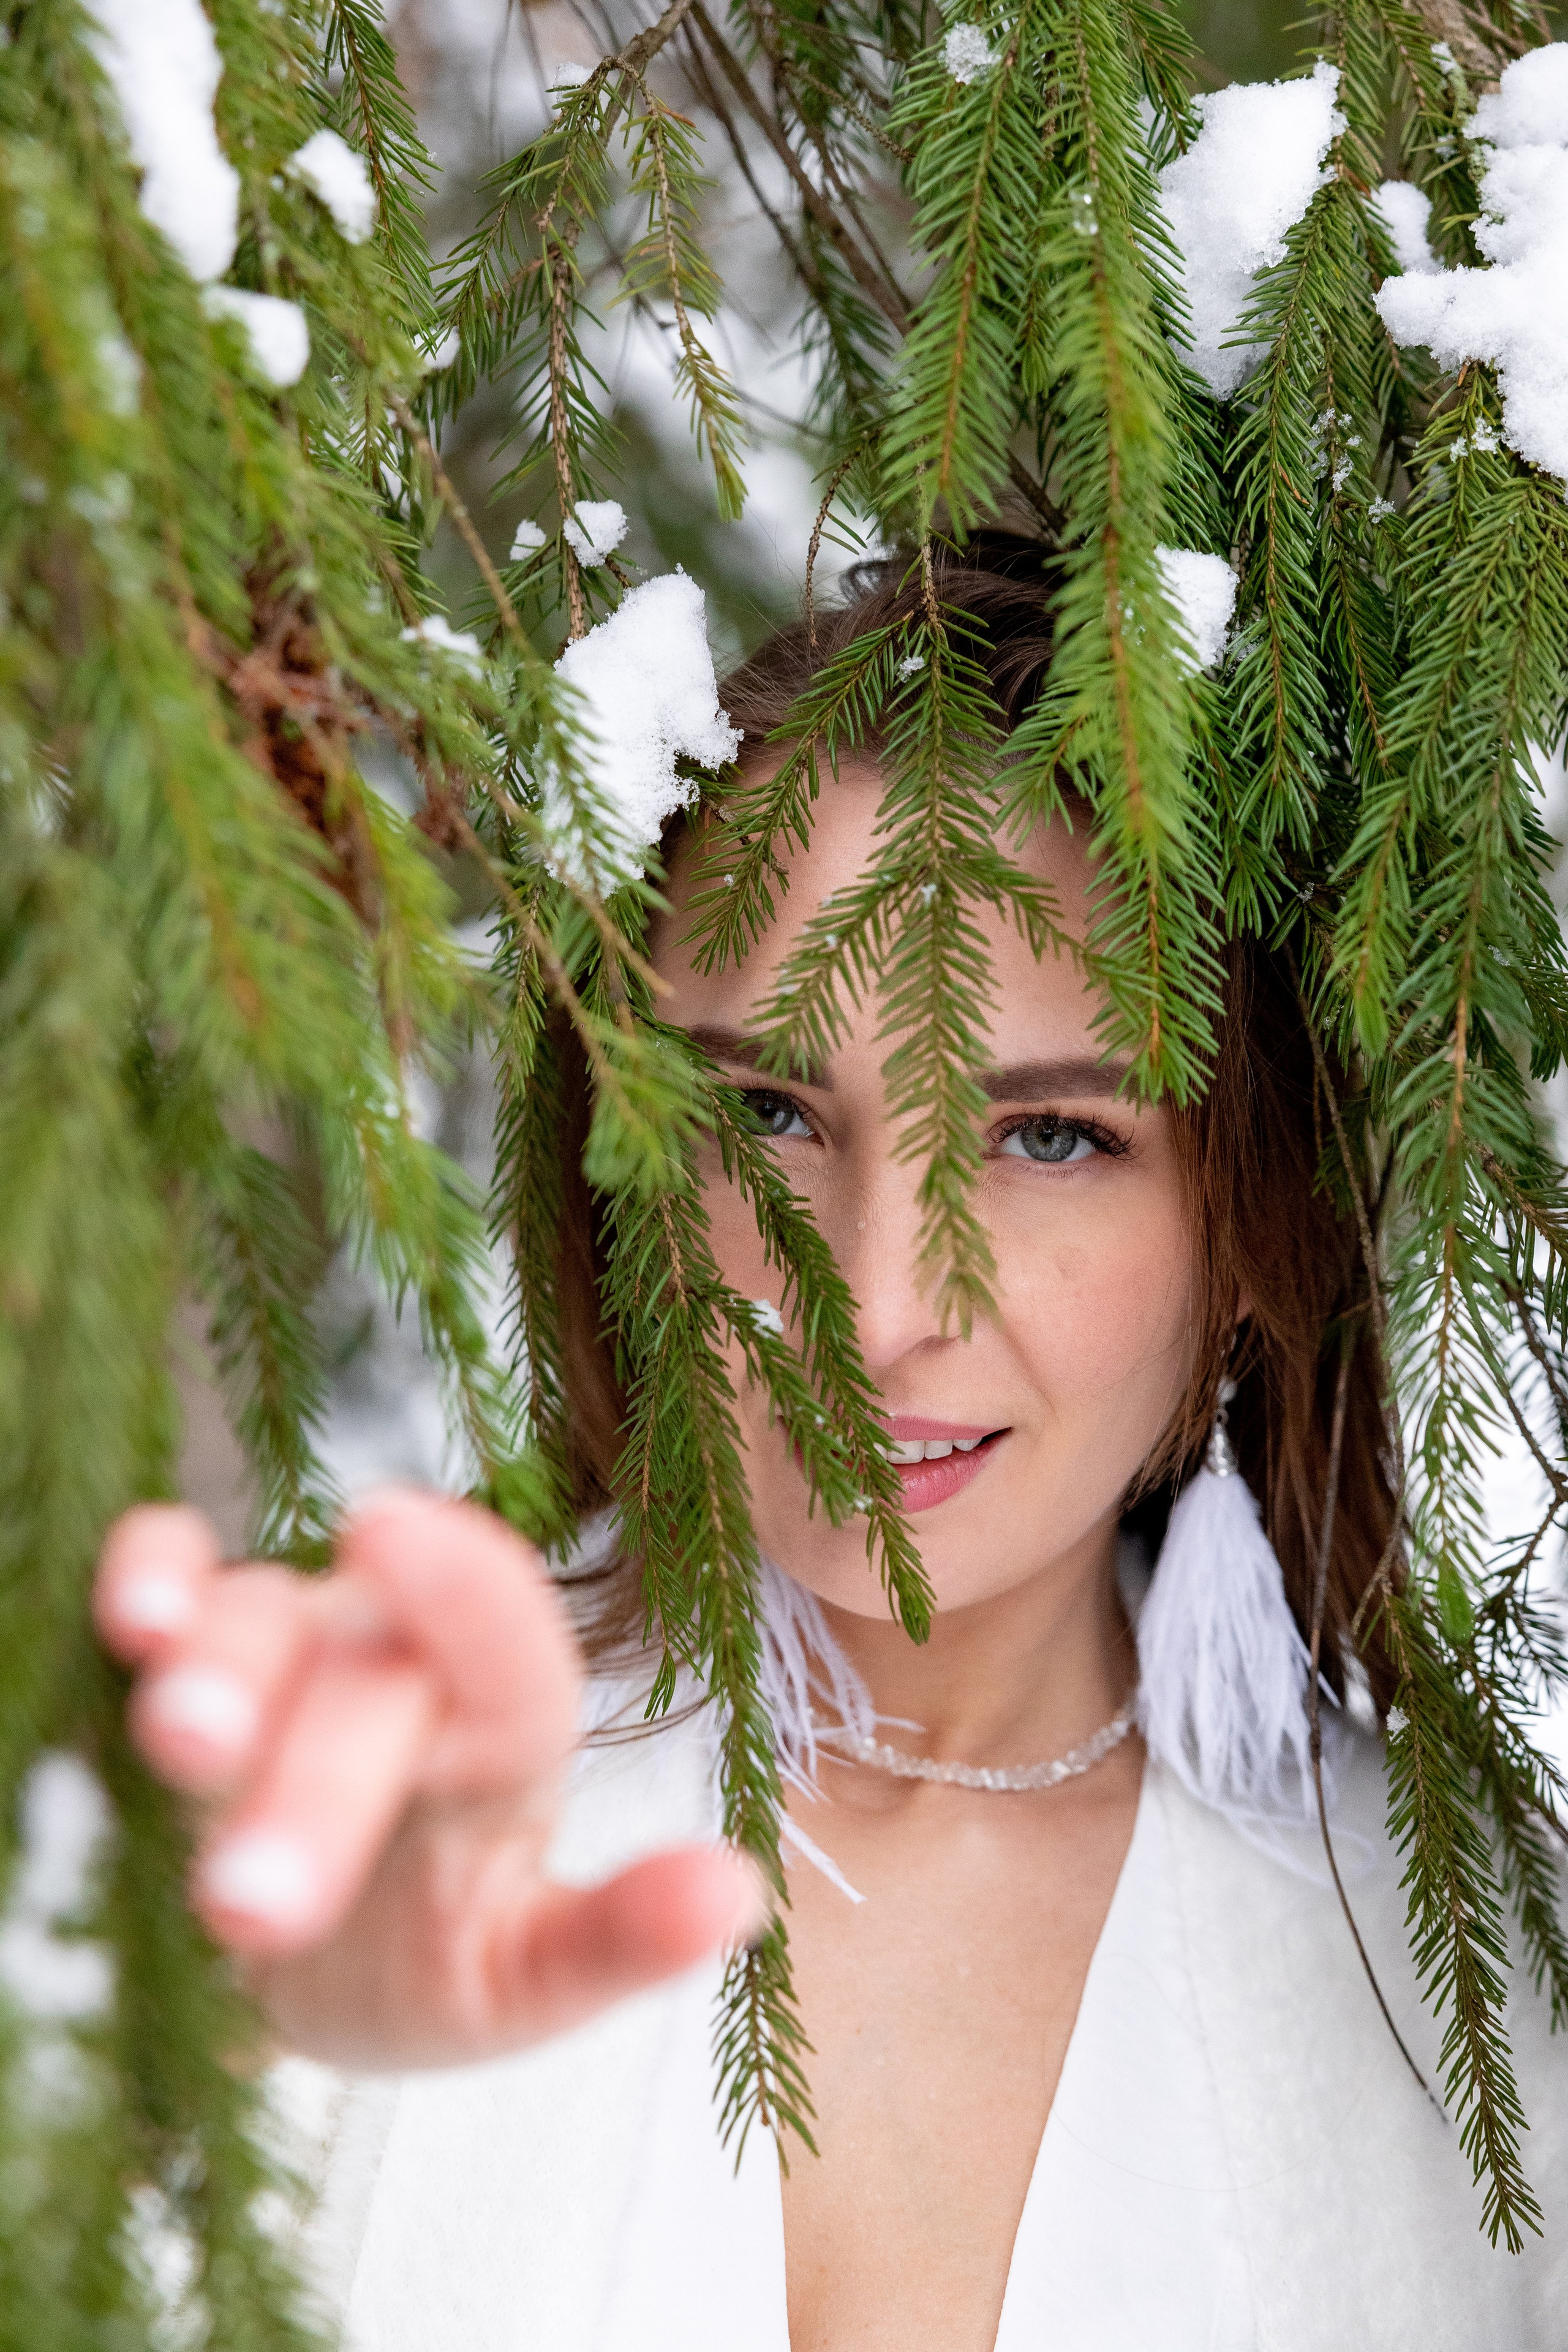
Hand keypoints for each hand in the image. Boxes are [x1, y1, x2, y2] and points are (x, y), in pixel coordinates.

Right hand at [94, 1489, 763, 2068]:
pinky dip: (145, 1577)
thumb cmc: (421, 1955)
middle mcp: (397, 1662)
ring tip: (184, 1741)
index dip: (460, 1589)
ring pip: (254, 1625)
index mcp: (499, 1733)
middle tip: (253, 1899)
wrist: (299, 1958)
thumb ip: (618, 1940)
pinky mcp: (189, 1645)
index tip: (390, 1531)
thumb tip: (743, 1896)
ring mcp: (291, 1644)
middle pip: (364, 1686)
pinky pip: (166, 1578)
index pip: (506, 1647)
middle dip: (312, 1786)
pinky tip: (130, 1611)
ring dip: (213, 1679)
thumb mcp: (520, 1980)